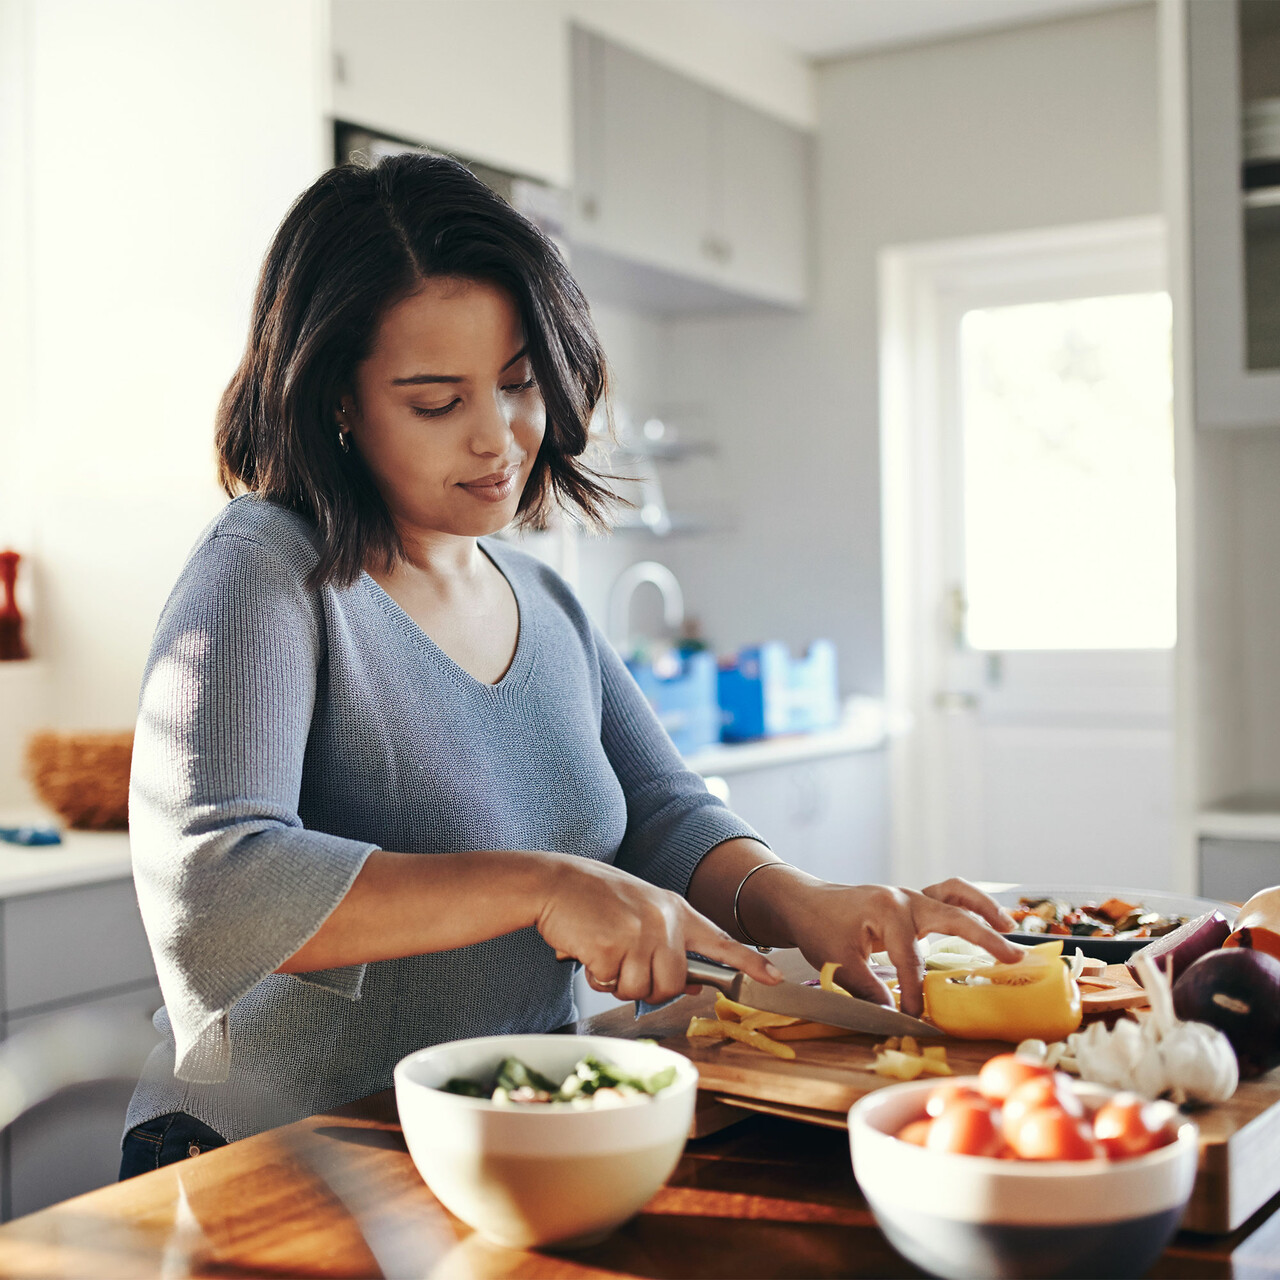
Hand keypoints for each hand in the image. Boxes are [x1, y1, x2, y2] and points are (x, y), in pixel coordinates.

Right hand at [535, 855, 781, 1002]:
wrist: (555, 882)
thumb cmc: (595, 899)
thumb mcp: (642, 912)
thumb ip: (669, 942)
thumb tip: (695, 983)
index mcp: (675, 909)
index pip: (720, 941)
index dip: (748, 963)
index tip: (774, 979)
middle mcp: (664, 920)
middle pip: (674, 983)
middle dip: (649, 986)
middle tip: (624, 964)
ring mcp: (639, 933)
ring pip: (643, 989)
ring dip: (619, 982)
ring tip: (604, 952)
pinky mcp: (612, 947)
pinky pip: (611, 985)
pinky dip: (596, 976)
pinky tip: (588, 950)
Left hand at [773, 875, 1020, 1017]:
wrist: (805, 902)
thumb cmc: (818, 927)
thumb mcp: (837, 961)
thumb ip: (868, 989)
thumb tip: (894, 1016)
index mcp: (887, 911)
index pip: (911, 960)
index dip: (916, 993)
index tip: (917, 1018)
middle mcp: (905, 898)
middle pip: (953, 916)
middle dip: (984, 938)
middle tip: (1012, 959)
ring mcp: (910, 896)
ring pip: (955, 895)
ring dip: (984, 910)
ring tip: (1009, 928)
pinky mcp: (911, 902)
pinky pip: (946, 896)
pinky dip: (968, 904)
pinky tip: (987, 919)